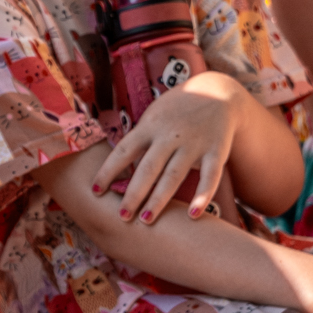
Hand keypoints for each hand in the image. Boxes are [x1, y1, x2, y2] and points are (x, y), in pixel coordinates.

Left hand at [105, 73, 244, 222]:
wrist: (218, 91)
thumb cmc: (177, 109)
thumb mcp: (154, 115)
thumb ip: (140, 139)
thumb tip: (118, 169)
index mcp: (150, 126)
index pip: (124, 151)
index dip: (108, 171)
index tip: (95, 191)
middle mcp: (170, 136)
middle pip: (148, 168)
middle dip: (133, 193)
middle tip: (122, 216)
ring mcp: (193, 144)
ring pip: (173, 175)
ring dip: (159, 200)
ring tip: (146, 221)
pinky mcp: (216, 151)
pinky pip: (210, 177)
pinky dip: (202, 196)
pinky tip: (191, 214)